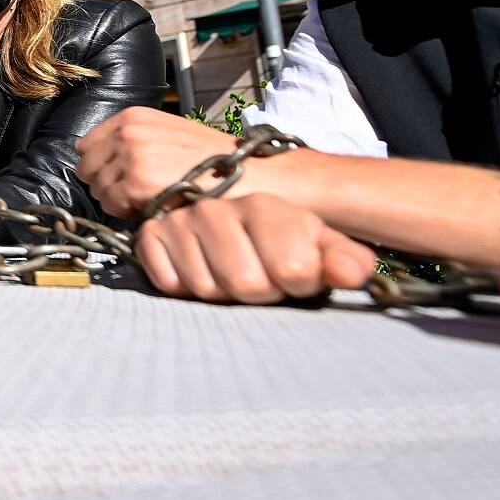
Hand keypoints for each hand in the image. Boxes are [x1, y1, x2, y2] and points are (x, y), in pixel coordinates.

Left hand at [77, 108, 246, 218]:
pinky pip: (111, 206)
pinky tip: (153, 207)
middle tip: (135, 193)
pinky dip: (127, 213)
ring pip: (98, 189)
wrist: (244, 174)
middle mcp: (127, 133)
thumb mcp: (167, 134)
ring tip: (149, 198)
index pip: (86, 144)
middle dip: (106, 184)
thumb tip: (97, 159)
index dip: (100, 165)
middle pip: (87, 168)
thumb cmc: (210, 160)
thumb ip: (133, 140)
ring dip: (117, 200)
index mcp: (132, 117)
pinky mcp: (134, 184)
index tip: (118, 176)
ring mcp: (129, 157)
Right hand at [135, 194, 376, 303]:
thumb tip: (349, 273)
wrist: (232, 230)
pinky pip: (169, 283)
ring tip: (229, 274)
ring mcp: (180, 220)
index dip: (298, 284)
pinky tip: (198, 271)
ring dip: (221, 294)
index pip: (291, 268)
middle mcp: (217, 208)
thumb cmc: (284, 245)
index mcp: (264, 206)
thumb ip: (346, 261)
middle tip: (261, 278)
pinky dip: (183, 288)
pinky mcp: (150, 235)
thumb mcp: (323, 249)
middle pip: (245, 283)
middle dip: (258, 292)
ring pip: (206, 288)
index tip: (297, 276)